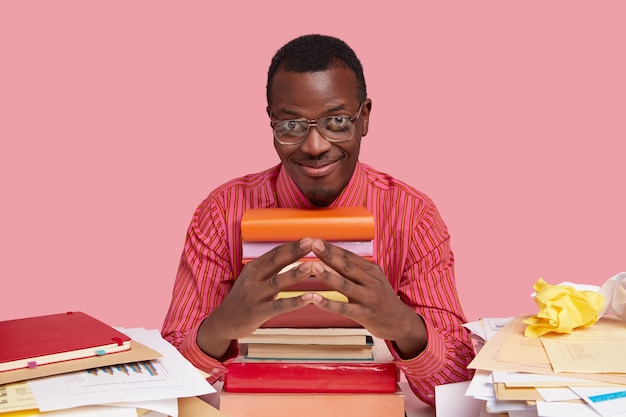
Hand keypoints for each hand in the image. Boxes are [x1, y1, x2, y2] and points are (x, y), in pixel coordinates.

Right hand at [197, 238, 320, 358]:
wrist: (224, 321)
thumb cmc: (246, 297)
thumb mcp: (255, 278)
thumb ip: (271, 268)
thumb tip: (292, 253)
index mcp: (254, 267)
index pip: (275, 253)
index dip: (292, 245)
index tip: (310, 238)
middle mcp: (253, 278)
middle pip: (276, 261)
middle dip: (295, 251)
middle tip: (313, 242)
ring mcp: (253, 295)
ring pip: (277, 282)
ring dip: (296, 273)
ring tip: (313, 266)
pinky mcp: (256, 312)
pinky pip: (278, 306)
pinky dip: (294, 302)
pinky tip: (309, 298)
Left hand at [308, 239, 427, 358]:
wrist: (401, 322)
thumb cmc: (380, 299)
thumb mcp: (373, 279)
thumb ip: (356, 269)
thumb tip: (333, 255)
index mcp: (372, 270)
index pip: (349, 256)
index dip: (332, 248)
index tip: (316, 240)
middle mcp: (371, 282)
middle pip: (347, 266)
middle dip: (329, 255)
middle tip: (314, 244)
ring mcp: (369, 298)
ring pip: (345, 285)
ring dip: (328, 275)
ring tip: (313, 267)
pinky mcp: (366, 315)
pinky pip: (344, 309)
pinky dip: (329, 304)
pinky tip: (315, 299)